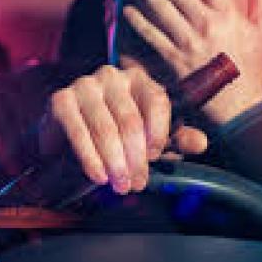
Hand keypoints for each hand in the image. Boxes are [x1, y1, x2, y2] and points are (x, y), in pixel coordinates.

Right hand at [39, 64, 207, 194]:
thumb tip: (200, 143)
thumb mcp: (148, 137)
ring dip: (114, 162)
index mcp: (139, 80)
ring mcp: (85, 86)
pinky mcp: (61, 100)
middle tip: (136, 184)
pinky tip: (98, 176)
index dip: (158, 132)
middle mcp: (112, 76)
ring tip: (119, 185)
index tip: (155, 157)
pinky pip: (78, 132)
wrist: (67, 137)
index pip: (156, 101)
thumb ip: (176, 139)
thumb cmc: (113, 134)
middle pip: (130, 120)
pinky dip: (90, 158)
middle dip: (135, 158)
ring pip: (105, 128)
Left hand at [122, 0, 261, 123]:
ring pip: (163, 9)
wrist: (239, 106)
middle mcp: (207, 26)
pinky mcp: (175, 61)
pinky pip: (152, 37)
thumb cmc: (252, 69)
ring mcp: (189, 44)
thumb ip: (260, 3)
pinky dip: (139, 22)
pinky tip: (128, 10)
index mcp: (228, 16)